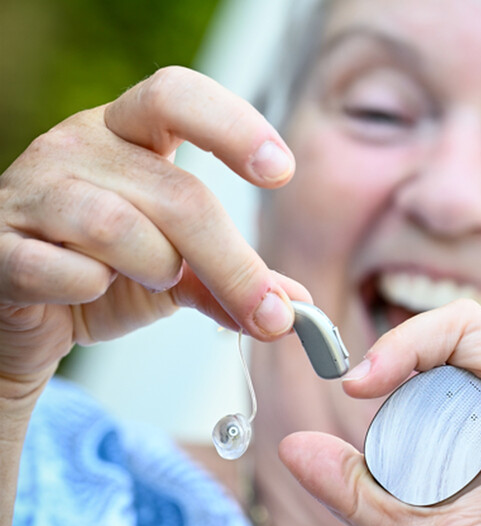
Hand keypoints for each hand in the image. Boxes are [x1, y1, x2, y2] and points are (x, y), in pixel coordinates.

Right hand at [0, 66, 310, 404]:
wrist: (25, 315)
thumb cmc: (105, 274)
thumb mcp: (179, 272)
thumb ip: (231, 279)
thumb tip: (294, 306)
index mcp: (127, 135)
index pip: (175, 96)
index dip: (232, 126)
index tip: (281, 171)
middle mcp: (77, 148)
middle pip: (178, 193)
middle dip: (233, 263)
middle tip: (267, 312)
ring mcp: (32, 193)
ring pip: (117, 225)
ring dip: (157, 266)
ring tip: (155, 277)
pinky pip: (57, 267)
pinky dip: (87, 289)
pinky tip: (87, 291)